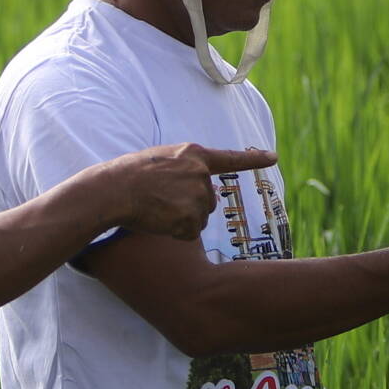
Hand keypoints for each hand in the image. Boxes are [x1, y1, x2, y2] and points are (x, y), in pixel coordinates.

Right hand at [86, 142, 275, 239]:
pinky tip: (159, 221)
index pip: (230, 158)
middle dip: (191, 206)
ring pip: (199, 218)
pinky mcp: (191, 217)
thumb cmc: (130, 174)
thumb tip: (200, 185)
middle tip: (162, 201)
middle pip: (209, 200)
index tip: (273, 157)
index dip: (253, 158)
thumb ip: (184, 168)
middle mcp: (201, 173)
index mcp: (194, 154)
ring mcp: (198, 195)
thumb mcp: (162, 159)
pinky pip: (190, 233)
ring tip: (157, 208)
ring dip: (182, 219)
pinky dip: (176, 233)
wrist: (115, 190)